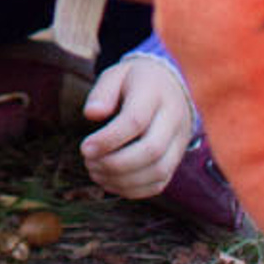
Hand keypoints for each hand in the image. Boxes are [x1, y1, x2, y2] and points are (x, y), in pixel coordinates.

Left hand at [79, 51, 195, 198]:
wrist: (169, 86)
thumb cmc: (134, 80)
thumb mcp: (115, 74)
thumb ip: (102, 92)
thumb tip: (91, 114)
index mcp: (155, 93)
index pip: (135, 121)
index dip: (108, 139)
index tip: (84, 148)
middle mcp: (174, 119)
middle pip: (151, 151)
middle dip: (116, 163)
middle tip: (89, 162)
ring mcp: (179, 142)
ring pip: (158, 171)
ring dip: (123, 179)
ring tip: (95, 172)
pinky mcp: (177, 160)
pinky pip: (160, 182)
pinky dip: (134, 189)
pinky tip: (110, 182)